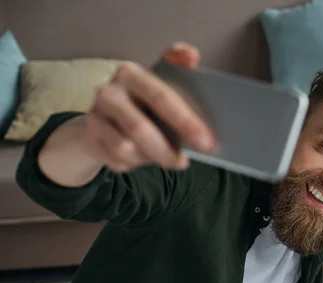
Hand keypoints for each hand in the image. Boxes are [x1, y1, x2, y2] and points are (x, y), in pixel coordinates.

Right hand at [84, 42, 216, 172]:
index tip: (207, 141)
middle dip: (168, 149)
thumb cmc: (144, 103)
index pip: (161, 98)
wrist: (106, 119)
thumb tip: (190, 54)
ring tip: (171, 159)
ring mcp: (95, 116)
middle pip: (140, 128)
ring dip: (153, 158)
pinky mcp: (90, 139)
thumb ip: (178, 69)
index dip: (185, 122)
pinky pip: (118, 159)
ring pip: (127, 148)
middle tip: (189, 161)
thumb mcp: (161, 84)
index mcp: (131, 73)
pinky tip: (145, 157)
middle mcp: (109, 92)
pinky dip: (136, 163)